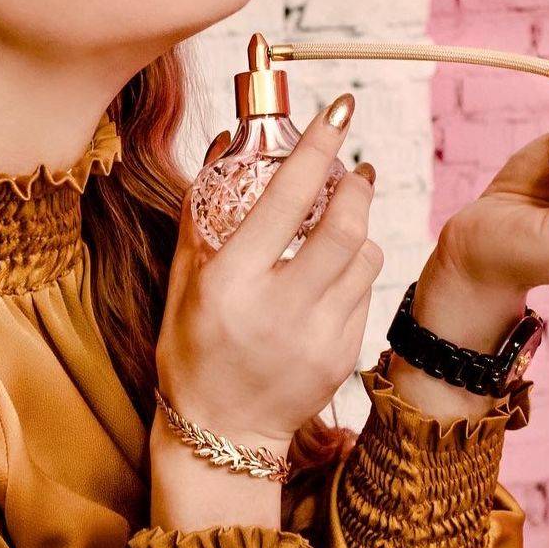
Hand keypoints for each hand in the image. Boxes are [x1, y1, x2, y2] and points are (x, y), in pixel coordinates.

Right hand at [156, 99, 380, 446]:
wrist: (222, 436)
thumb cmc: (193, 351)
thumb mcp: (183, 282)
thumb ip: (203, 213)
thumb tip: (224, 143)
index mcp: (232, 282)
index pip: (287, 199)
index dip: (318, 148)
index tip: (338, 111)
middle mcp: (279, 308)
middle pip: (344, 227)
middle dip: (357, 186)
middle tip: (355, 168)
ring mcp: (318, 336)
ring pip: (366, 257)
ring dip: (358, 230)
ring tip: (339, 225)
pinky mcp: (343, 357)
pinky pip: (366, 293)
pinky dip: (355, 272)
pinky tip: (330, 276)